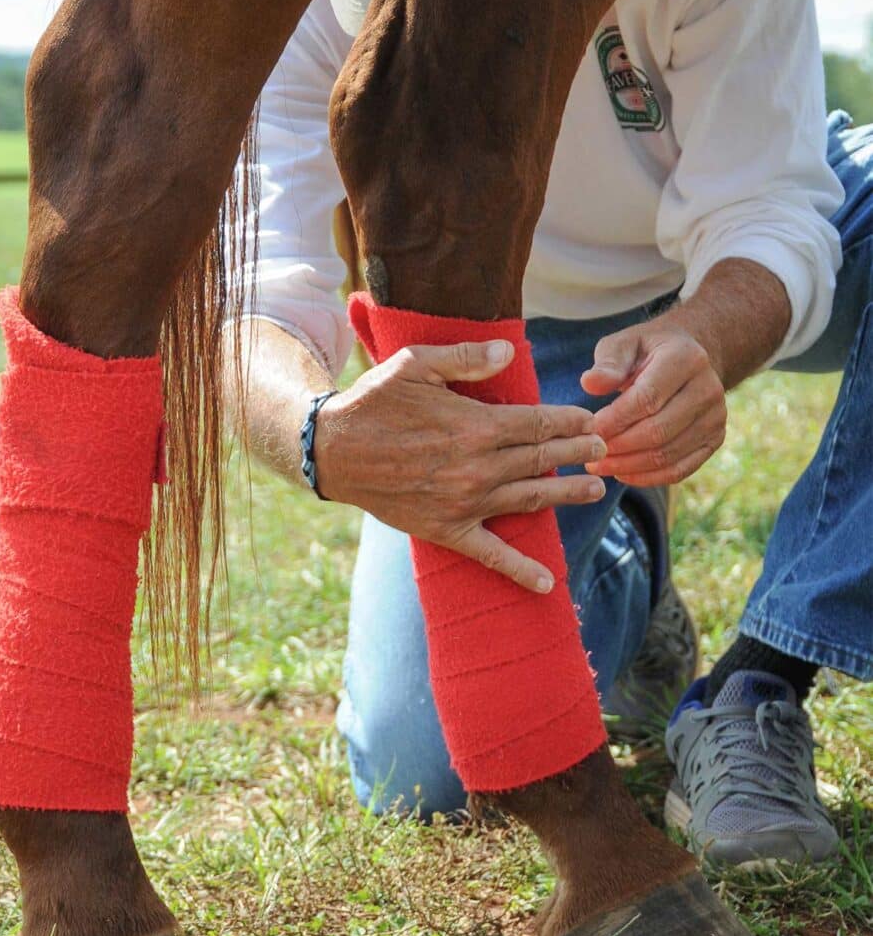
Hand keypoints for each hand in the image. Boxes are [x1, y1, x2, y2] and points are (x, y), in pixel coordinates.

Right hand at [314, 340, 606, 590]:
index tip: (590, 420)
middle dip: (578, 453)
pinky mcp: (447, 529)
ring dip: (567, 495)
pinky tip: (546, 583)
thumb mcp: (415, 365)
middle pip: (542, 459)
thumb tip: (510, 351)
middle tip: (604, 449)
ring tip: (595, 489)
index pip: (538, 423)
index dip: (569, 422)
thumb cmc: (374, 402)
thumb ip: (466, 358)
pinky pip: (490, 554)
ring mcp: (465, 502)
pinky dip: (520, 570)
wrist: (331, 450)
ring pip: (530, 499)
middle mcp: (478, 467)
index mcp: (475, 425)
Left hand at [581, 316, 726, 485]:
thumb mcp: (624, 345)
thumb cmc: (646, 352)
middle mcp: (708, 389)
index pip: (648, 398)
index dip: (615, 419)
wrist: (687, 358)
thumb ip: (608, 363)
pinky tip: (622, 473)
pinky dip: (648, 478)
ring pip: (668, 454)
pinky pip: (680, 469)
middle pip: (658, 430)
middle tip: (589, 452)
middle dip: (619, 446)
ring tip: (600, 465)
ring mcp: (716, 417)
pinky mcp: (715, 439)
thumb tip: (589, 384)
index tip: (588, 429)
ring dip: (629, 465)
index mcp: (686, 358)